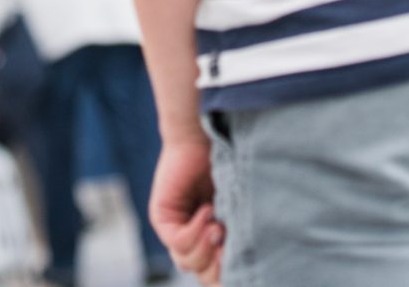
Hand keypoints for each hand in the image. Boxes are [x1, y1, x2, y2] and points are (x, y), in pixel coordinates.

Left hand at [148, 125, 224, 284]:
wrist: (204, 136)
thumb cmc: (228, 165)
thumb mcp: (237, 207)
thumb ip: (236, 234)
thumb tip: (239, 266)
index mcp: (212, 238)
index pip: (216, 274)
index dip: (231, 270)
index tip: (246, 254)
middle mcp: (192, 237)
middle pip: (203, 274)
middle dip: (219, 265)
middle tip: (229, 240)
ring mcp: (174, 229)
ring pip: (187, 263)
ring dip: (206, 248)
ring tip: (217, 225)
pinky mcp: (162, 218)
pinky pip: (178, 242)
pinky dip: (196, 230)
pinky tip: (206, 211)